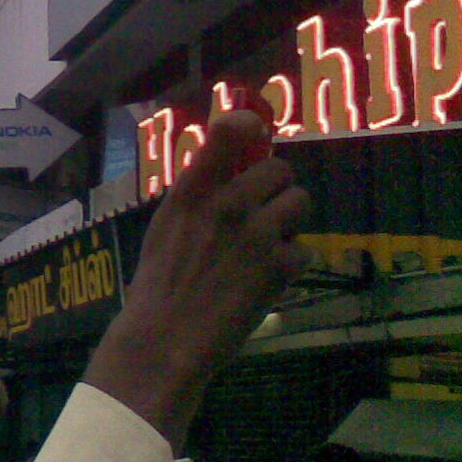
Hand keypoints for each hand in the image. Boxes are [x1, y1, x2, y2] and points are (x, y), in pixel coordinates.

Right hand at [84, 111, 309, 449]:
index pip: (230, 131)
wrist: (167, 336)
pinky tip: (267, 278)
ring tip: (266, 245)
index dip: (249, 125)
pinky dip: (290, 264)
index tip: (254, 130)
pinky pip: (303, 249)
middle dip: (276, 188)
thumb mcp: (167, 225)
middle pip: (280, 169)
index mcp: (193, 190)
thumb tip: (228, 169)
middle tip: (262, 211)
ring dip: (288, 222)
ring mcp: (258, 233)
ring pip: (300, 203)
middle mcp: (229, 202)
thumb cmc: (159, 282)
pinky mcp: (280, 266)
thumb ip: (199, 194)